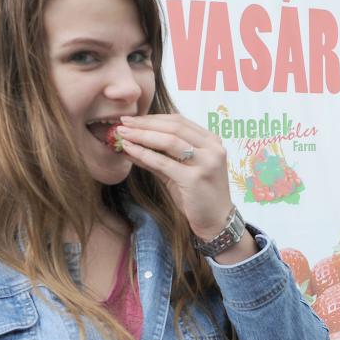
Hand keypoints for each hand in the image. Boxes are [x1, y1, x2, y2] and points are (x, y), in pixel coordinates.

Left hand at [115, 114, 233, 239]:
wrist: (216, 221)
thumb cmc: (198, 195)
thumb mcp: (179, 171)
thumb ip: (159, 156)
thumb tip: (130, 143)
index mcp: (212, 141)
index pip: (179, 121)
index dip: (153, 118)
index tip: (132, 118)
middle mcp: (213, 148)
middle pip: (174, 127)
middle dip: (145, 123)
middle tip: (123, 122)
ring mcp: (206, 162)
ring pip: (169, 141)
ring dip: (142, 135)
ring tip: (123, 134)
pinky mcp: (195, 178)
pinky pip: (164, 162)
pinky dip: (144, 154)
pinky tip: (129, 150)